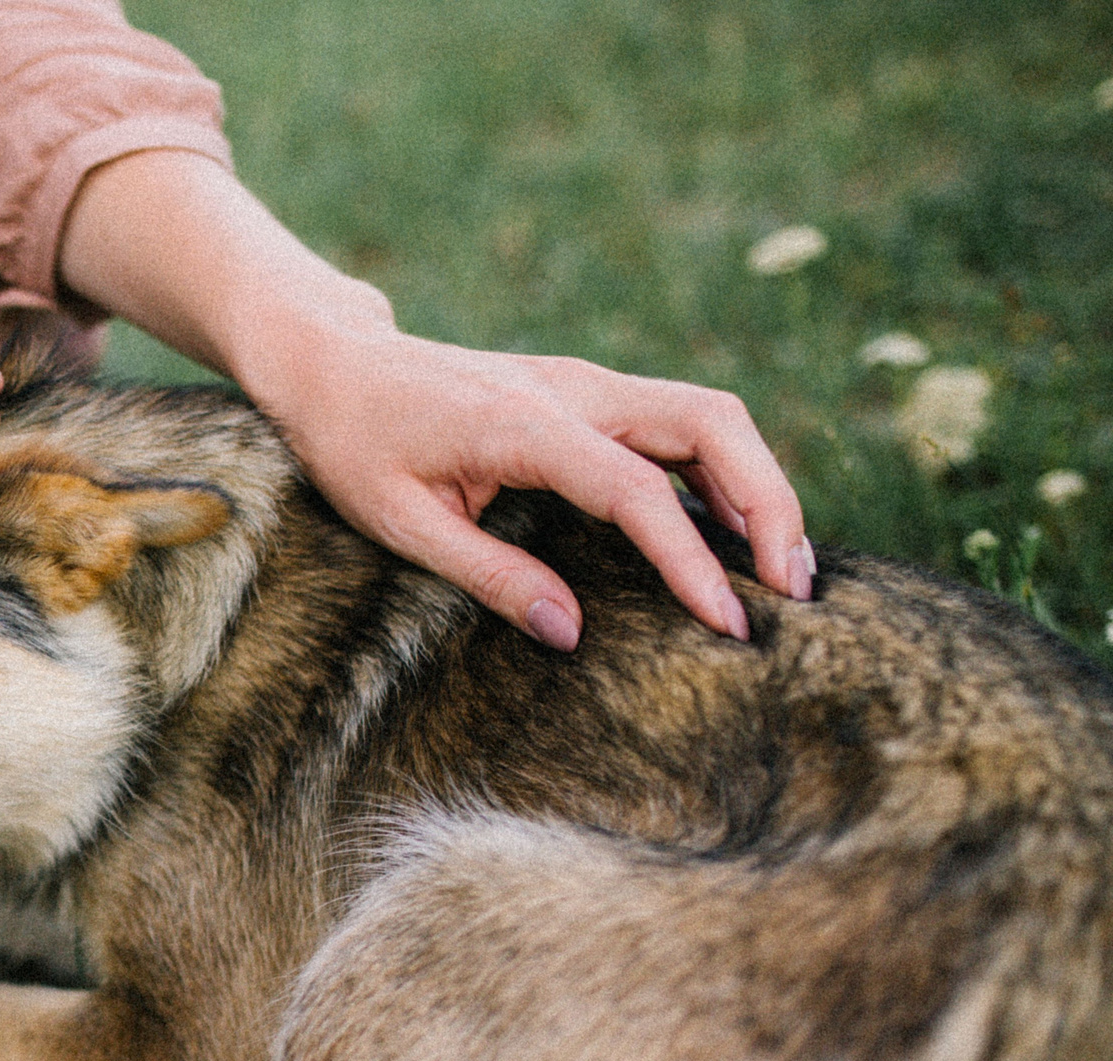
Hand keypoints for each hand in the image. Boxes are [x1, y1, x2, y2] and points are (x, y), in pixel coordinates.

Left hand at [58, 150, 810, 650]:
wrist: (335, 363)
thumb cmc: (354, 443)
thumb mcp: (399, 522)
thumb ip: (487, 575)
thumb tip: (568, 632)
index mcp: (524, 426)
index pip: (637, 491)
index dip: (691, 559)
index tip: (728, 620)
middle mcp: (573, 391)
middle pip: (712, 424)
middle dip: (768, 502)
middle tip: (792, 589)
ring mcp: (587, 383)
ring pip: (708, 415)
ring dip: (758, 483)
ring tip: (782, 567)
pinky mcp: (588, 391)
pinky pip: (678, 421)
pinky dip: (723, 469)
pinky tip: (733, 529)